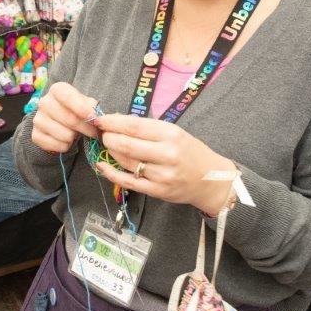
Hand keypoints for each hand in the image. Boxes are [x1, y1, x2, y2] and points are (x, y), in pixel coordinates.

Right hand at [31, 82, 99, 153]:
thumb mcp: (85, 103)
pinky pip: (56, 145)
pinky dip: (65, 146)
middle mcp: (44, 102)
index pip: (67, 96)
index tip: (93, 117)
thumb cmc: (75, 109)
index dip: (81, 107)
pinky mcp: (35, 135)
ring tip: (76, 134)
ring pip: (64, 135)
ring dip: (75, 138)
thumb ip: (91, 106)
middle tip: (94, 132)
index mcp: (57, 90)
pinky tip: (66, 141)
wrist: (58, 122)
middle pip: (69, 119)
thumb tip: (94, 114)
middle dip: (86, 128)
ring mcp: (38, 119)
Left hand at [92, 114, 233, 215]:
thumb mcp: (175, 133)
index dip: (113, 122)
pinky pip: (128, 182)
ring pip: (126, 162)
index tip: (101, 119)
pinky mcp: (157, 191)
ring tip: (106, 145)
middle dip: (109, 137)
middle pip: (127, 145)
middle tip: (101, 133)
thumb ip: (149, 128)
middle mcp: (167, 154)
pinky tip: (102, 165)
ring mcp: (162, 175)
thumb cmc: (190, 152)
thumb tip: (118, 121)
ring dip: (111, 152)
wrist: (210, 180)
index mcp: (172, 135)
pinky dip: (111, 173)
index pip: (135, 126)